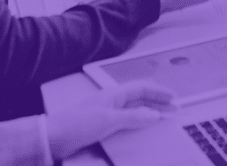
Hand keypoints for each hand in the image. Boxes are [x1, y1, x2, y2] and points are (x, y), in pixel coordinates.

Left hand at [46, 82, 175, 160]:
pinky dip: (139, 123)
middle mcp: (111, 102)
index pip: (142, 88)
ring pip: (134, 110)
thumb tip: (155, 114)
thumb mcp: (107, 120)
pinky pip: (126, 121)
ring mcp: (107, 114)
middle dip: (158, 102)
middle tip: (174, 110)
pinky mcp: (102, 126)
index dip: (159, 92)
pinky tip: (143, 129)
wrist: (52, 138)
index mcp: (113, 95)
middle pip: (140, 98)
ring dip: (150, 113)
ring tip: (164, 118)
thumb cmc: (76, 125)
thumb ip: (132, 117)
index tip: (174, 98)